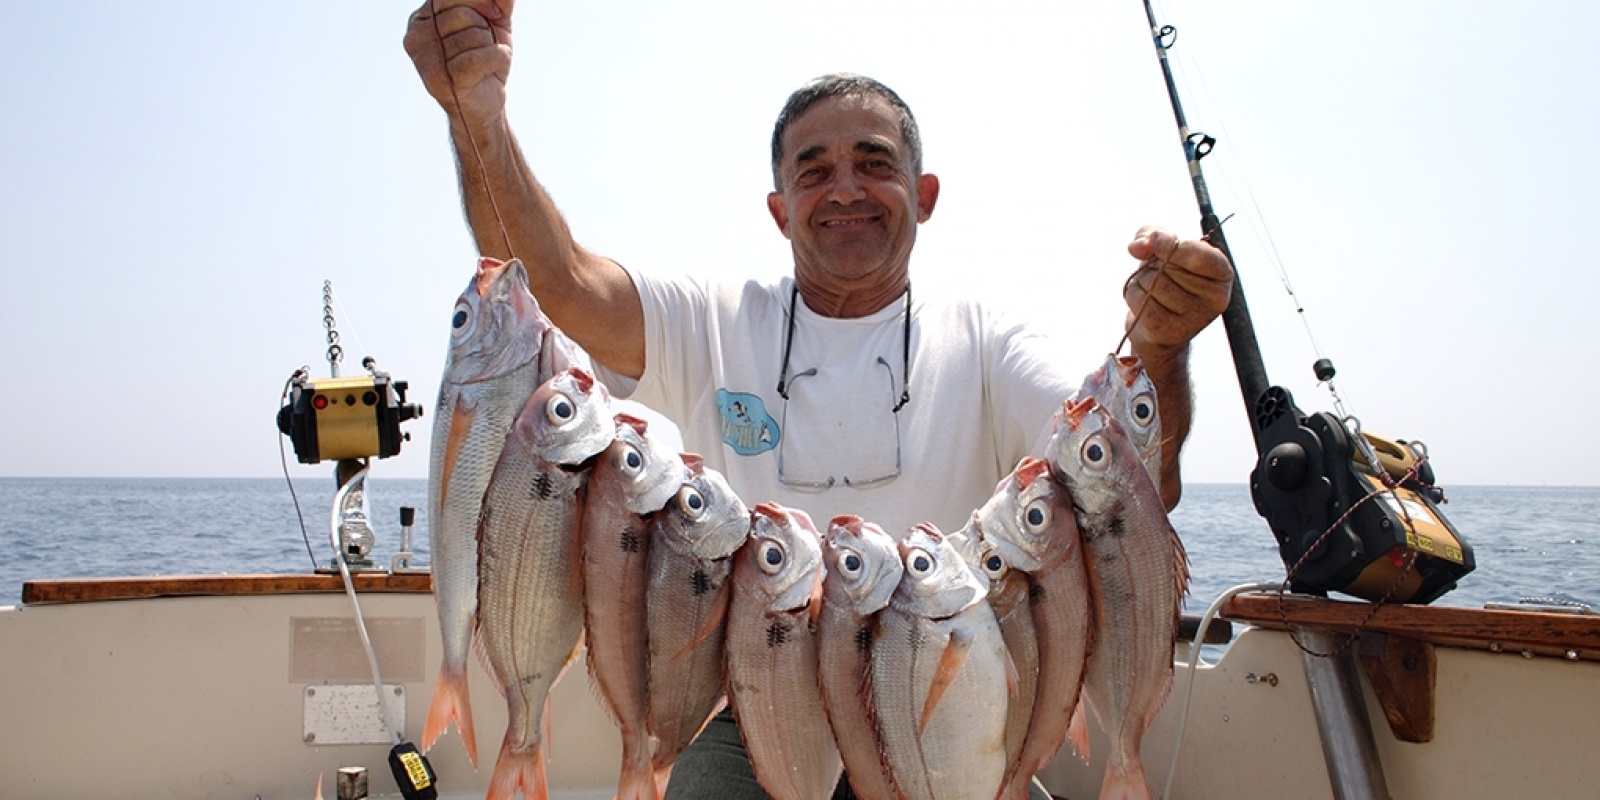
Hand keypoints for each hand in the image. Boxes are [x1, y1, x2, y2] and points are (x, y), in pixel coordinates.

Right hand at [404, 0, 513, 128]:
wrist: (487, 102)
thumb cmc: (486, 59)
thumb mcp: (495, 22)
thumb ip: (497, 2)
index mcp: (422, 18)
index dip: (481, 2)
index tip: (494, 15)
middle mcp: (415, 37)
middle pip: (464, 14)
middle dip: (486, 30)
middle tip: (484, 48)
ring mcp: (424, 60)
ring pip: (473, 37)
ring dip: (491, 48)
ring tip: (484, 64)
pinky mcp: (437, 81)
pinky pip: (476, 58)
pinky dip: (496, 59)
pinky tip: (493, 69)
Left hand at [1122, 226, 1232, 350]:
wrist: (1157, 323)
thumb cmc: (1165, 277)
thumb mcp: (1162, 246)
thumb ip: (1152, 233)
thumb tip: (1138, 247)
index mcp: (1222, 272)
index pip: (1199, 254)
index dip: (1171, 245)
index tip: (1158, 243)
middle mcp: (1216, 298)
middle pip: (1168, 266)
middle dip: (1154, 264)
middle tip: (1162, 275)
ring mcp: (1195, 318)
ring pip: (1152, 282)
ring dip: (1141, 281)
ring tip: (1154, 290)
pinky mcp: (1172, 332)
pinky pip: (1140, 300)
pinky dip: (1133, 296)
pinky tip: (1146, 303)